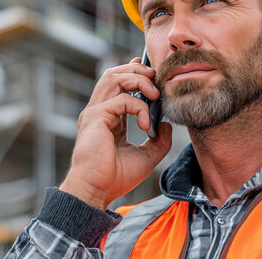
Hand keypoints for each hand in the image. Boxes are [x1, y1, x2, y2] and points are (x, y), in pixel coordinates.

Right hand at [59, 57, 172, 209]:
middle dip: (137, 70)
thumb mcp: (146, 157)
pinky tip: (146, 125)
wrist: (96, 191)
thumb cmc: (115, 178)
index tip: (152, 73)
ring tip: (154, 94)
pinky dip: (139, 108)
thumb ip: (158, 141)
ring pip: (114, 78)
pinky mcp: (95, 117)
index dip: (134, 73)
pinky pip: (121, 100)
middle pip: (114, 74)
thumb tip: (166, 125)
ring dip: (137, 79)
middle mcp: (99, 111)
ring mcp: (95, 112)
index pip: (118, 85)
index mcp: (108, 118)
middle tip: (156, 79)